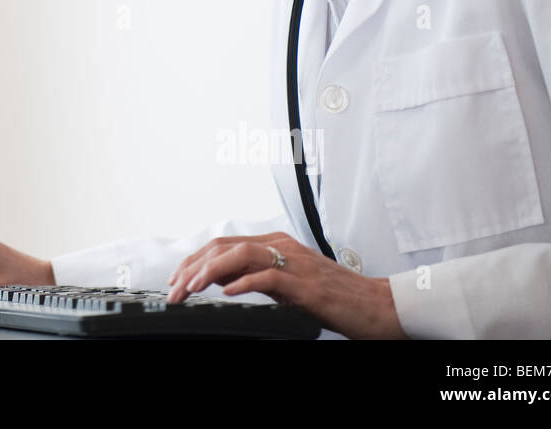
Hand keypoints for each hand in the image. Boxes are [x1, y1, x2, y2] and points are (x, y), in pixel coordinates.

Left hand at [166, 232, 407, 339]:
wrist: (377, 306)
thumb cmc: (335, 297)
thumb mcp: (288, 284)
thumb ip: (258, 277)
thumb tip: (221, 281)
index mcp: (277, 244)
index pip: (224, 244)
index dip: (195, 259)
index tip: (176, 278)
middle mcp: (283, 246)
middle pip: (225, 246)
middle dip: (193, 267)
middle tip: (174, 289)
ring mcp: (295, 263)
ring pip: (241, 255)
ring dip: (209, 272)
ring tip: (191, 289)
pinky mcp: (306, 284)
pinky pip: (269, 277)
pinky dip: (243, 283)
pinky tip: (226, 293)